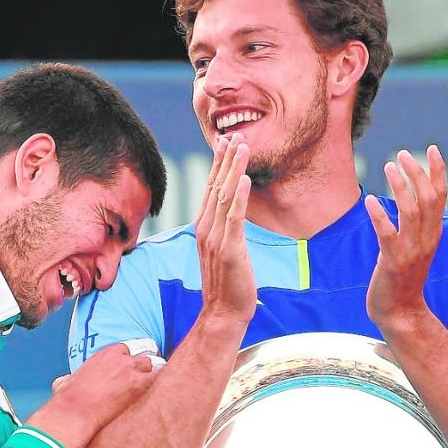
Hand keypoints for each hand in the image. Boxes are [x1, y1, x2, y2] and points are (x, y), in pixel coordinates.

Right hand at [27, 345, 157, 447]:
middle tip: (142, 386)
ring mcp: (133, 370)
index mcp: (106, 354)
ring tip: (154, 395)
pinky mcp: (141, 386)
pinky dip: (163, 390)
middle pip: (144, 359)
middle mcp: (122, 359)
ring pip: (156, 369)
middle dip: (144, 372)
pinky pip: (162, 382)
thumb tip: (65, 382)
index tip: (129, 374)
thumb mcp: (66, 382)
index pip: (127, 351)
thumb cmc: (68, 401)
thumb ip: (71, 378)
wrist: (74, 413)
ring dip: (154, 381)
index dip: (129, 364)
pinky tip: (162, 401)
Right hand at [195, 134, 257, 323]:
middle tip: (233, 135)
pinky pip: (233, 218)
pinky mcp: (229, 249)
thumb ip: (224, 230)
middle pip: (214, 187)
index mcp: (203, 228)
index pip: (210, 189)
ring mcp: (215, 239)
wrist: (223, 312)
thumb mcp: (223, 251)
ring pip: (223, 196)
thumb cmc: (227, 284)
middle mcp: (205, 229)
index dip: (218, 164)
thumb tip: (232, 214)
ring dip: (233, 170)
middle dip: (225, 160)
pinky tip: (244, 180)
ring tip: (242, 147)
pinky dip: (238, 197)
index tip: (225, 143)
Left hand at [364, 145, 447, 333]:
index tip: (431, 149)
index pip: (441, 197)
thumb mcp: (413, 248)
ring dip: (400, 187)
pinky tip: (369, 201)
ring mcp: (411, 251)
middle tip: (402, 154)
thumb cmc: (402, 279)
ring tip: (388, 167)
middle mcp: (427, 239)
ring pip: (411, 211)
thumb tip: (405, 202)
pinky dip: (380, 215)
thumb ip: (414, 227)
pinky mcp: (394, 262)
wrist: (400, 313)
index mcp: (433, 234)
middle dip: (418, 173)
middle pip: (429, 199)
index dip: (437, 171)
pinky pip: (388, 234)